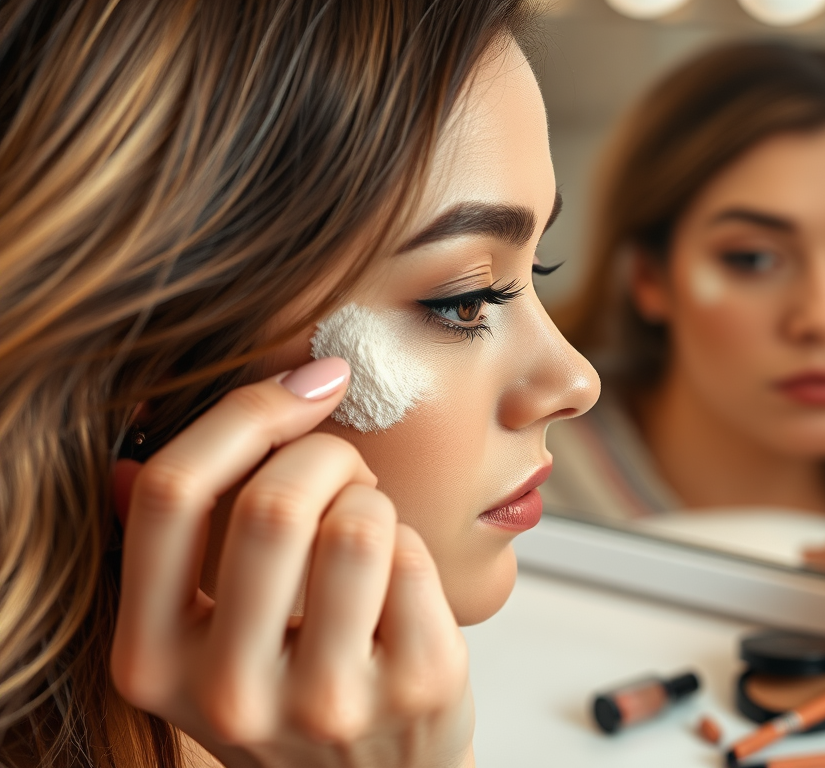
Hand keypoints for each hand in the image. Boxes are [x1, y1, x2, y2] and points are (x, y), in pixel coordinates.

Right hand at [111, 358, 473, 767]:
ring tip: (369, 528)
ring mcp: (328, 700)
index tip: (305, 382)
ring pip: (358, 524)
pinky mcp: (416, 689)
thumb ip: (167, 554)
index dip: (244, 414)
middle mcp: (230, 693)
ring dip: (371, 498)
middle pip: (275, 503)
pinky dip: (411, 540)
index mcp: (152, 661)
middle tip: (344, 472)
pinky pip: (415, 555)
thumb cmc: (288, 690)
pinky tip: (400, 580)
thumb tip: (134, 452)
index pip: (171, 494)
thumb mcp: (201, 639)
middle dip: (326, 454)